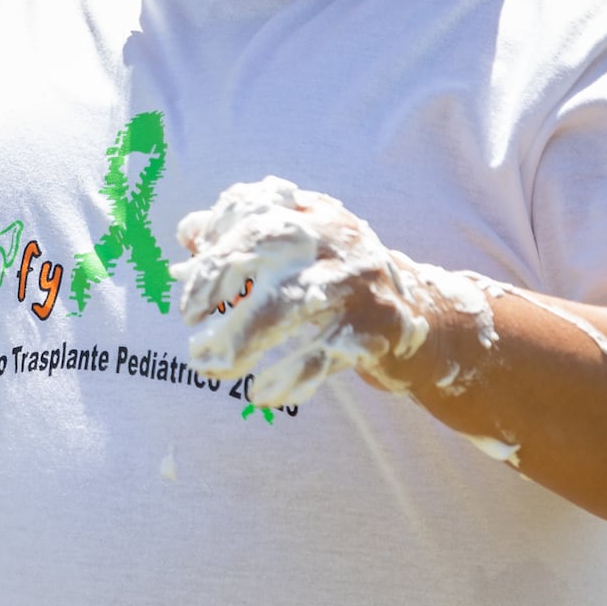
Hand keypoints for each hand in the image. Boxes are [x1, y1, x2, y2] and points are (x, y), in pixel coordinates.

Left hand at [175, 177, 492, 406]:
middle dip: (217, 285)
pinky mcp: (378, 326)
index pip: (252, 210)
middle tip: (191, 326)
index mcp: (312, 212)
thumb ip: (239, 236)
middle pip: (264, 246)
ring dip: (240, 340)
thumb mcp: (295, 251)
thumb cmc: (334, 282)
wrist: (419, 317)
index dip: (213, 246)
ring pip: (288, 305)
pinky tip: (259, 395)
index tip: (189, 288)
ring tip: (208, 367)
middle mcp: (336, 237)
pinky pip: (324, 354)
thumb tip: (187, 232)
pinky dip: (287, 377)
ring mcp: (359, 280)